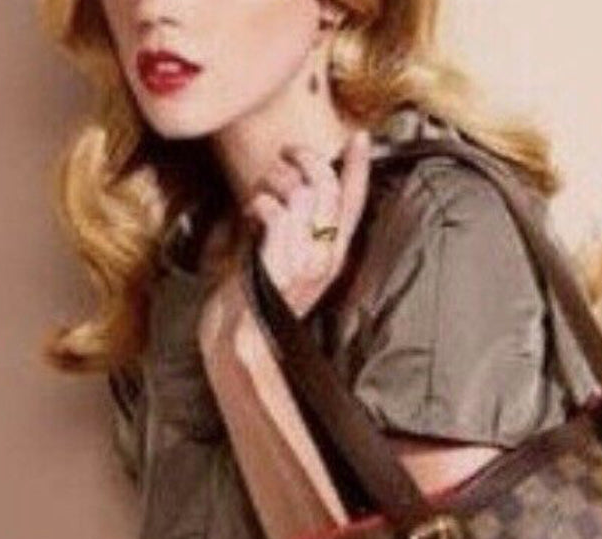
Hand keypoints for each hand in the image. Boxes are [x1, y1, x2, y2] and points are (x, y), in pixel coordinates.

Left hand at [242, 128, 371, 318]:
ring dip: (271, 181)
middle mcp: (325, 258)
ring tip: (259, 195)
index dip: (358, 167)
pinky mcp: (281, 263)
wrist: (242, 337)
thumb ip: (298, 228)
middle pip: (326, 186)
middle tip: (283, 158)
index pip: (354, 204)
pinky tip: (250, 216)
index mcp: (333, 256)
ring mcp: (305, 261)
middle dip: (301, 159)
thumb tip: (294, 186)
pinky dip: (258, 204)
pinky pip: (275, 211)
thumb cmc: (257, 296)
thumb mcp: (288, 259)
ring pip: (298, 192)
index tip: (359, 138)